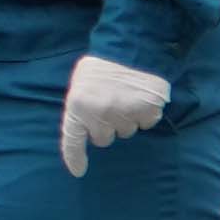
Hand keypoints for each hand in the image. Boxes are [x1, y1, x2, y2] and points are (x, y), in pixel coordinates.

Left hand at [57, 54, 172, 176]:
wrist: (132, 47)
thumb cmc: (103, 66)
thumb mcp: (81, 84)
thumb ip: (81, 107)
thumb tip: (86, 130)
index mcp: (78, 105)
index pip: (73, 139)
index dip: (75, 157)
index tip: (79, 171)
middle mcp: (99, 113)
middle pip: (104, 138)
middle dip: (107, 126)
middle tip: (110, 104)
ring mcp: (123, 114)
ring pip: (126, 132)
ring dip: (126, 119)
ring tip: (126, 96)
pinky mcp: (146, 112)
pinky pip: (145, 124)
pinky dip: (145, 114)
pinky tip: (141, 97)